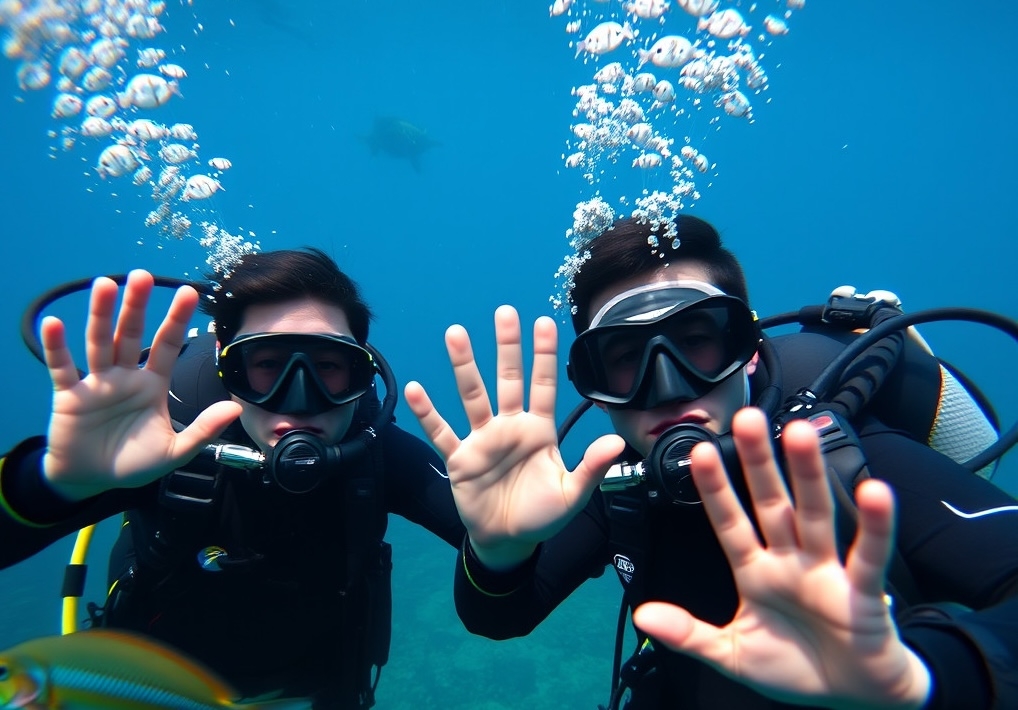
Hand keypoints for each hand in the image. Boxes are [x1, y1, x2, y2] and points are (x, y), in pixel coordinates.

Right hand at [41, 270, 241, 500]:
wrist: (92, 481)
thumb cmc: (134, 463)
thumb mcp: (175, 451)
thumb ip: (203, 430)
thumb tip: (235, 408)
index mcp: (152, 384)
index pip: (168, 345)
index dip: (177, 319)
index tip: (190, 292)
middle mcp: (125, 376)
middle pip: (131, 334)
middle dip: (137, 306)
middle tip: (143, 275)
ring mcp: (96, 382)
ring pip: (100, 342)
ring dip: (101, 314)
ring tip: (105, 284)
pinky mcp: (69, 395)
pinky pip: (61, 367)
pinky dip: (56, 347)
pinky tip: (54, 324)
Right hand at [405, 305, 623, 569]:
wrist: (508, 542)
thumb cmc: (542, 514)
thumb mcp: (573, 493)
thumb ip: (592, 467)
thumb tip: (616, 442)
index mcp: (539, 430)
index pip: (543, 384)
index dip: (544, 355)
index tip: (544, 322)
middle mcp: (510, 426)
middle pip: (507, 378)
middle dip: (507, 346)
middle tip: (504, 312)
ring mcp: (483, 439)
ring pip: (473, 396)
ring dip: (464, 366)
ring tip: (456, 334)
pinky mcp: (460, 458)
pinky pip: (442, 432)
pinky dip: (429, 413)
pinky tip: (415, 390)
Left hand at [632, 408, 931, 708]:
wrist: (852, 697)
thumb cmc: (795, 667)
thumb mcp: (732, 654)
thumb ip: (689, 634)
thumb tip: (641, 617)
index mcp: (756, 573)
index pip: (730, 523)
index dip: (715, 489)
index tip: (696, 452)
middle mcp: (790, 562)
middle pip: (772, 503)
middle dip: (758, 462)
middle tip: (746, 418)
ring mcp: (825, 572)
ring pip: (815, 515)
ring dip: (808, 475)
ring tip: (800, 433)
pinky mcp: (862, 593)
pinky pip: (867, 556)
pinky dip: (874, 526)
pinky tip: (874, 492)